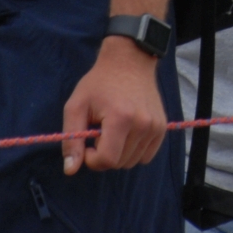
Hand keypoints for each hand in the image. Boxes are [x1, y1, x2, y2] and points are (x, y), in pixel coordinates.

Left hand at [61, 39, 168, 174]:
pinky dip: (134, 151)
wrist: (129, 61)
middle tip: (100, 133)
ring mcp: (156, 126)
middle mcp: (143, 124)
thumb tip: (70, 170)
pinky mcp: (162, 127)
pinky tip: (126, 134)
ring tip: (114, 131)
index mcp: (121, 118)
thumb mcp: (76, 106)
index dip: (91, 159)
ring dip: (119, 153)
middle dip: (104, 154)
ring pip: (132, 161)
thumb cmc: (99, 83)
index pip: (107, 160)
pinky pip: (146, 156)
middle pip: (119, 163)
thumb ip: (71, 140)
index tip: (88, 144)